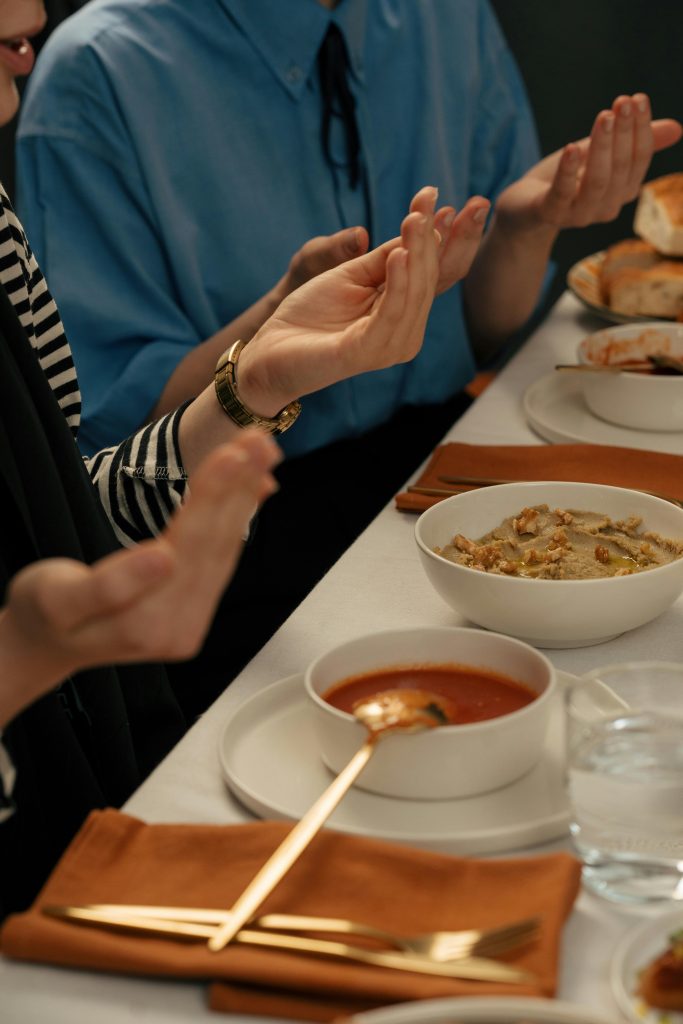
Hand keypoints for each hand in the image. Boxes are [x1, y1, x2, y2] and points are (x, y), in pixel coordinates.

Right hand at [0, 430, 279, 725]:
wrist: (48, 647)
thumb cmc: (45, 614)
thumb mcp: (56, 601)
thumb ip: (110, 585)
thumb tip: (163, 557)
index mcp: (145, 621)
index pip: (188, 545)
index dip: (212, 497)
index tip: (232, 456)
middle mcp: (179, 625)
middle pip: (214, 543)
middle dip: (237, 486)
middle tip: (258, 439)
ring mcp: (191, 620)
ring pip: (225, 547)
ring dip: (245, 496)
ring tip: (263, 450)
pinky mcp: (195, 608)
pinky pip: (223, 556)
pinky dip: (241, 516)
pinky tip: (258, 486)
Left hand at [237, 186, 482, 416]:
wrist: (270, 351)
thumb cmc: (308, 315)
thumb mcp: (350, 275)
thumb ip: (385, 258)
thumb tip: (421, 226)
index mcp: (403, 310)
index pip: (439, 272)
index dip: (456, 239)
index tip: (473, 204)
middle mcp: (405, 330)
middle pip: (431, 279)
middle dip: (438, 238)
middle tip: (436, 198)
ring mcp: (389, 345)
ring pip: (415, 292)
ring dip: (418, 253)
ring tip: (416, 218)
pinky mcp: (367, 352)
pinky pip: (391, 314)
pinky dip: (398, 284)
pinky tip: (400, 255)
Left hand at [495, 94, 682, 232]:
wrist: (524, 209)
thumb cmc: (566, 177)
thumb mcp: (600, 153)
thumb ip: (633, 142)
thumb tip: (679, 128)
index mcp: (622, 191)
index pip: (639, 160)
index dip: (641, 129)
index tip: (638, 98)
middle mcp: (605, 207)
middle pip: (620, 169)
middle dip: (624, 133)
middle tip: (622, 101)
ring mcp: (577, 215)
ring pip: (597, 182)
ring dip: (602, 148)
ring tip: (604, 116)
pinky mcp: (549, 214)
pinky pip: (562, 195)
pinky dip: (569, 171)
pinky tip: (572, 147)